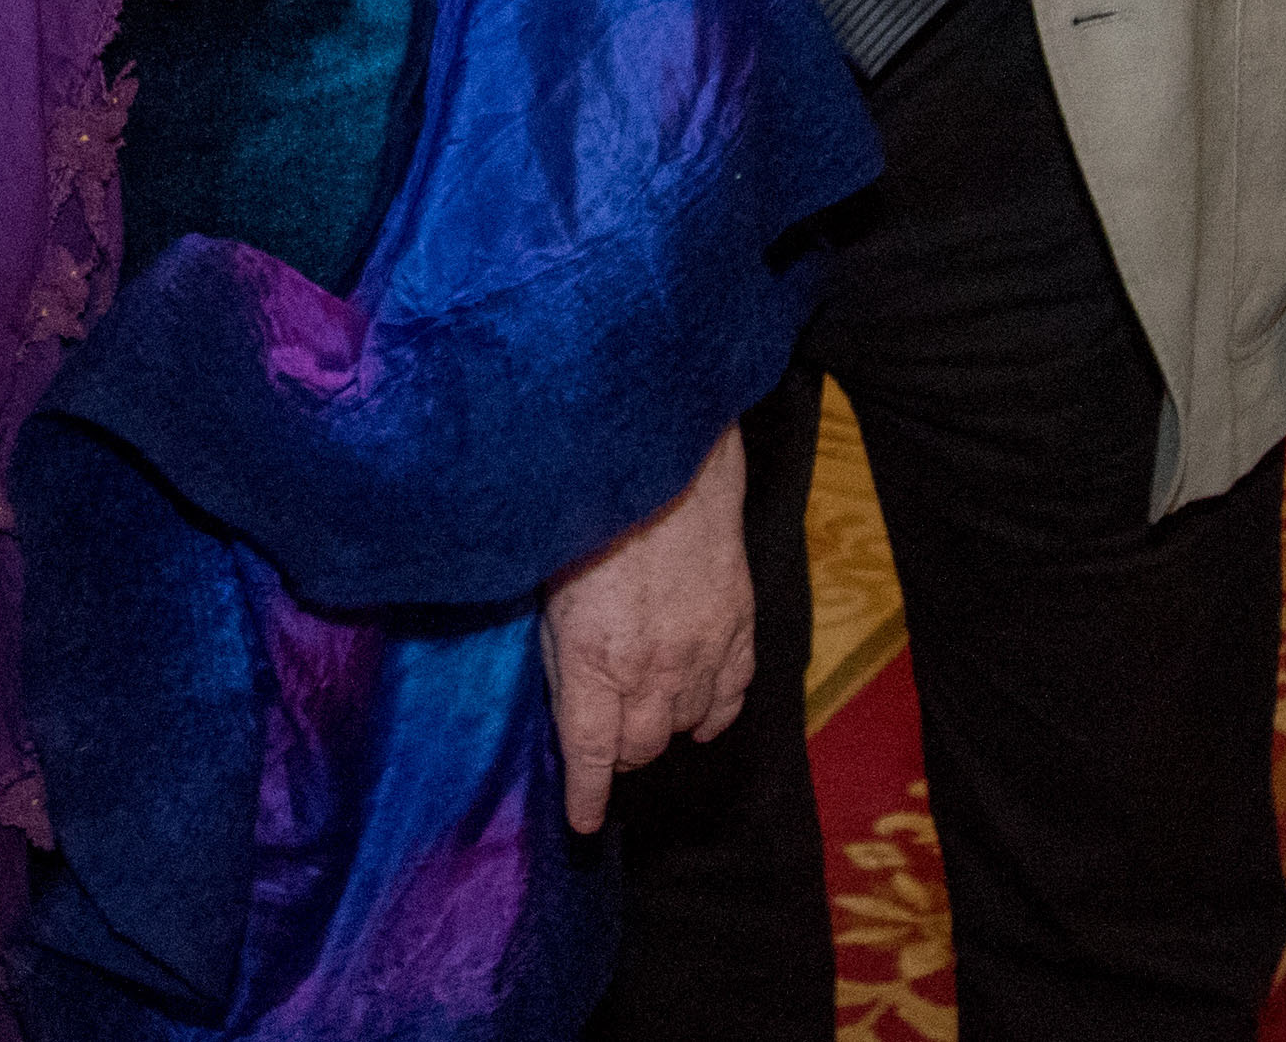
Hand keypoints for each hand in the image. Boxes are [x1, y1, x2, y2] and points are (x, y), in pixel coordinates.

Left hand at [540, 428, 755, 832]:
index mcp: (596, 659)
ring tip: (644, 716)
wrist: (665, 462)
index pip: (591, 754)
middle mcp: (653, 667)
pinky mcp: (737, 627)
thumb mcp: (549, 590)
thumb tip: (568, 705)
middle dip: (618, 754)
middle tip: (605, 739)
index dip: (586, 797)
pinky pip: (731, 696)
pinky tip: (698, 715)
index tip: (582, 822)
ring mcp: (702, 650)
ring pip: (684, 726)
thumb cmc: (590, 518)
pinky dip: (713, 714)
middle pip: (640, 747)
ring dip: (661, 730)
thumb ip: (562, 655)